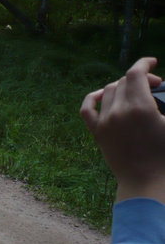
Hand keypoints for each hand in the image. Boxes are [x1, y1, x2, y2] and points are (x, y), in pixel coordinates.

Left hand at [80, 57, 164, 202]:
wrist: (144, 180)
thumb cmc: (164, 153)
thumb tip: (160, 88)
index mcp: (139, 107)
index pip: (135, 73)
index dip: (144, 63)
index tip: (153, 63)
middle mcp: (117, 111)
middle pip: (124, 82)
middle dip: (139, 78)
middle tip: (154, 86)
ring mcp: (104, 122)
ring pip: (108, 91)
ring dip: (122, 86)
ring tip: (136, 92)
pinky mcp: (96, 133)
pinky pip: (86, 109)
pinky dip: (92, 98)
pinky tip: (101, 95)